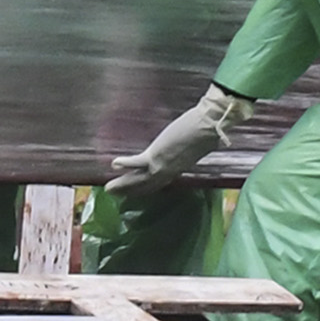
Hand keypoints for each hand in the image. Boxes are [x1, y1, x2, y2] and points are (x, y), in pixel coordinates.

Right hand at [110, 84, 245, 191]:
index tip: (137, 190)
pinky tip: (113, 163)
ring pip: (139, 179)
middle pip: (147, 185)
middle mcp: (170, 171)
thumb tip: (197, 144)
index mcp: (180, 168)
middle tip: (115, 194)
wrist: (210, 125)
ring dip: (123, 184)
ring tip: (109, 188)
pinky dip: (125, 164)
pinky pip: (136, 162)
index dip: (147, 186)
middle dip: (130, 190)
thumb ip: (193, 148)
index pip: (161, 181)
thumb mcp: (200, 144)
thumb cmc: (209, 130)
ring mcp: (162, 165)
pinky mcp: (156, 155)